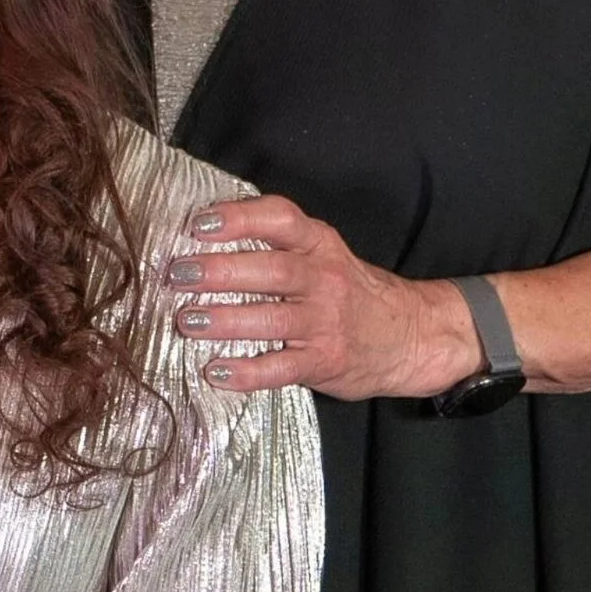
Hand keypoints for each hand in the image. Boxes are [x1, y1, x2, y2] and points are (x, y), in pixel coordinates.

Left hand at [167, 195, 480, 399]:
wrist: (413, 334)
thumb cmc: (350, 291)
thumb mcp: (322, 253)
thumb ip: (276, 245)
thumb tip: (199, 240)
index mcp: (318, 244)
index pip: (280, 219)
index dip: (238, 218)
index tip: (198, 224)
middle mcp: (322, 278)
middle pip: (270, 270)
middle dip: (219, 271)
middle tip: (177, 275)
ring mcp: (325, 322)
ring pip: (271, 319)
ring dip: (224, 321)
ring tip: (186, 322)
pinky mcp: (324, 361)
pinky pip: (280, 368)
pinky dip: (245, 372)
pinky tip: (215, 371)